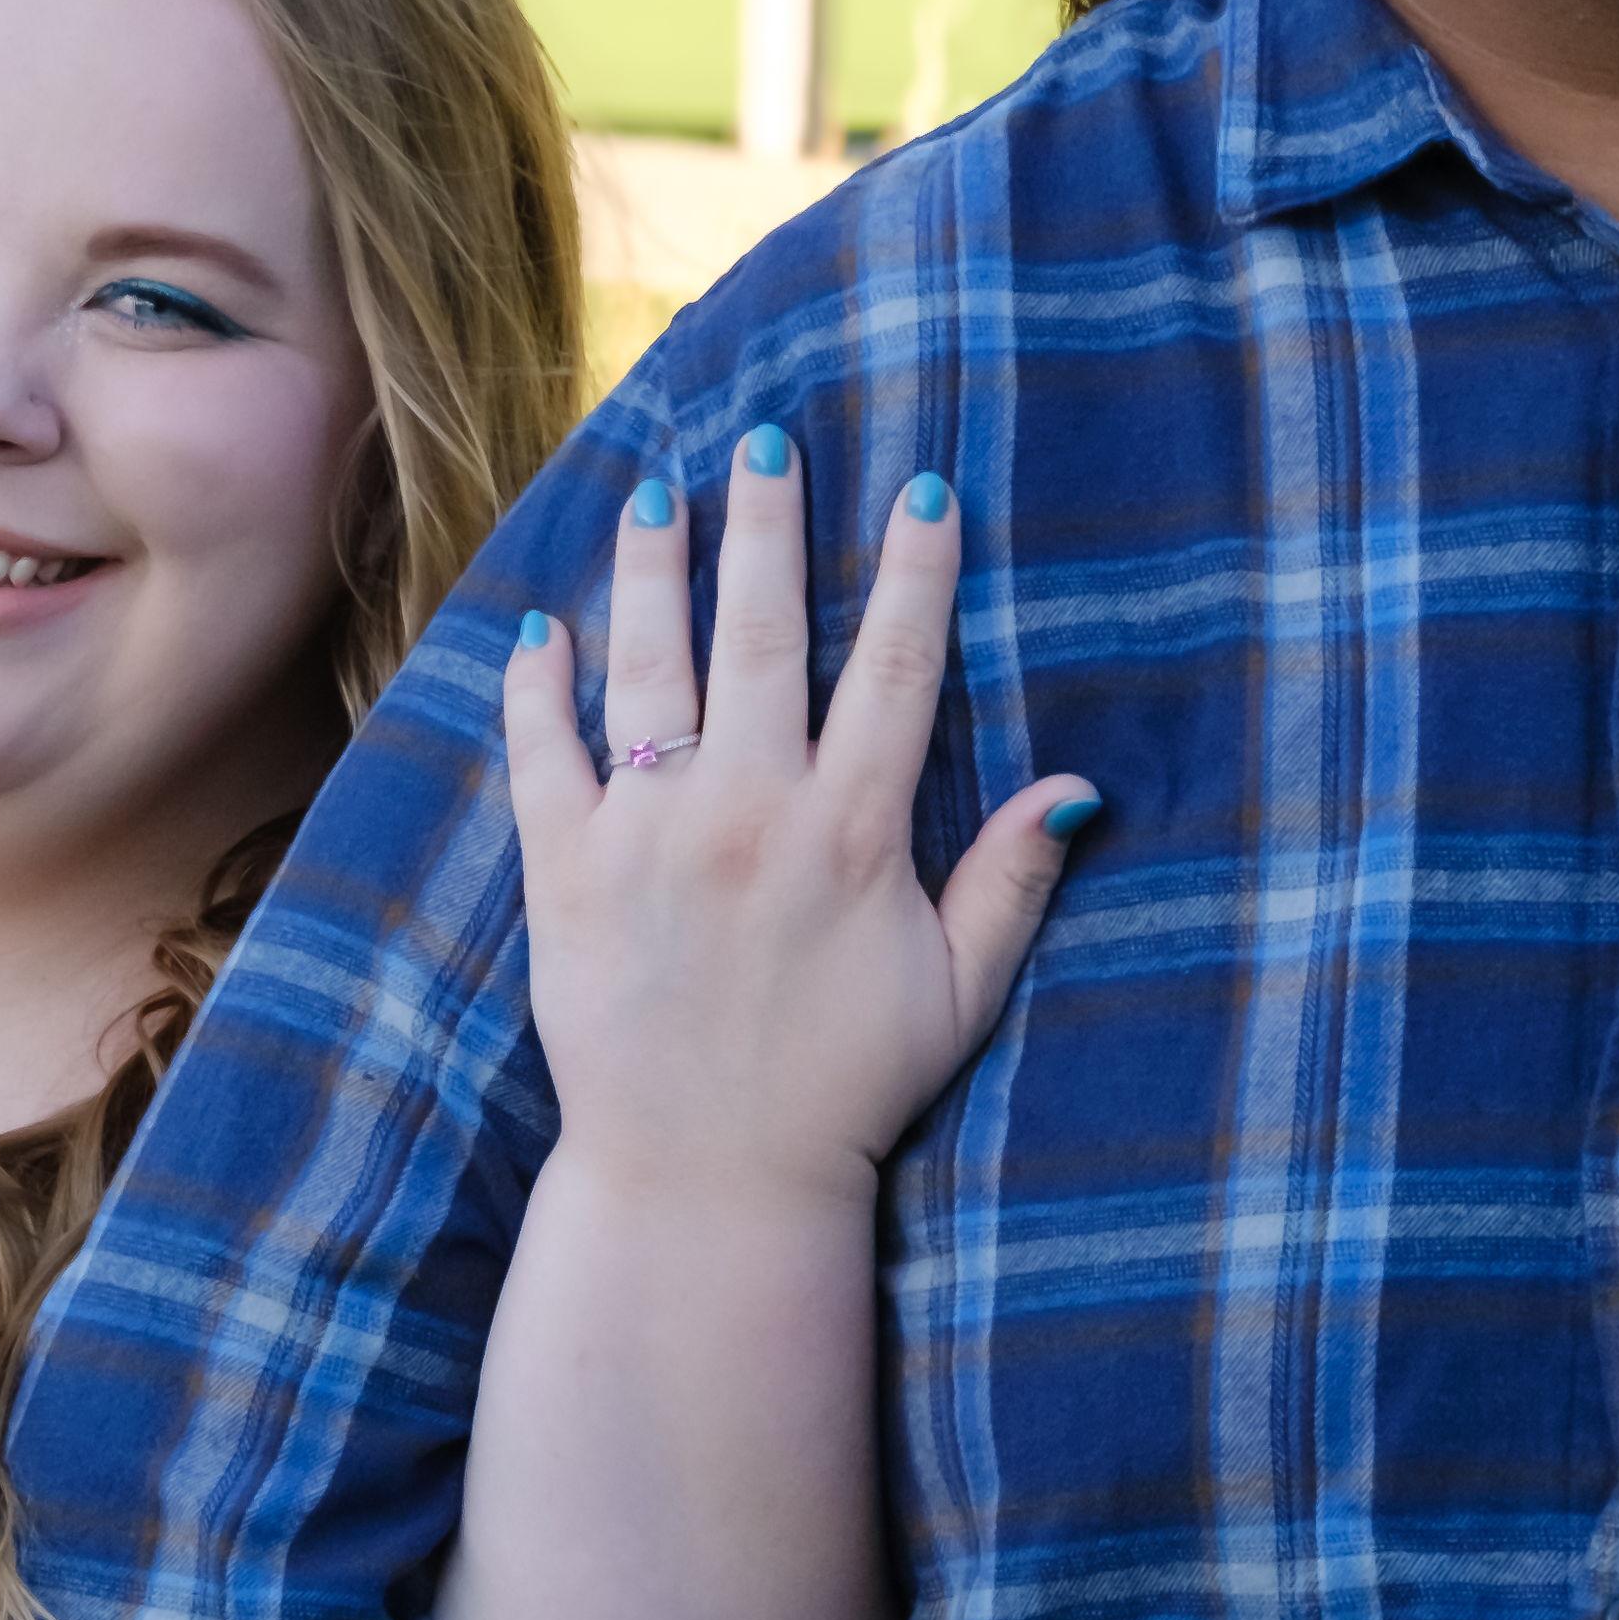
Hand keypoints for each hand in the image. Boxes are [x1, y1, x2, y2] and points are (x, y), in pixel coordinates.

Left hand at [497, 431, 1094, 1205]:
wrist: (705, 1182)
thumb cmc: (844, 1092)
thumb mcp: (955, 995)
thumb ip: (1010, 883)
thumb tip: (1082, 788)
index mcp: (853, 835)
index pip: (899, 670)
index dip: (917, 573)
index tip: (924, 487)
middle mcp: (749, 814)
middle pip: (765, 632)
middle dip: (769, 525)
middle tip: (765, 437)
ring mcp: (648, 837)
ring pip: (648, 666)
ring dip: (651, 568)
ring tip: (652, 490)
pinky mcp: (563, 874)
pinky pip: (543, 752)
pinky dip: (536, 684)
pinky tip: (538, 625)